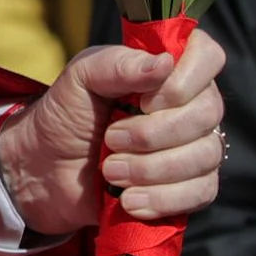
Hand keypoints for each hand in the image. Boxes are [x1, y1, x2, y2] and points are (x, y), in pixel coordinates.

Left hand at [0, 30, 227, 237]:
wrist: (47, 169)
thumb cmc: (67, 115)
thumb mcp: (81, 79)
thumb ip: (118, 65)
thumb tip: (165, 63)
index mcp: (169, 69)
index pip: (207, 56)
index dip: (183, 81)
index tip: (145, 100)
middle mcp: (191, 104)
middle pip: (207, 113)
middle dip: (153, 133)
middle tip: (110, 139)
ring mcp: (196, 146)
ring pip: (205, 156)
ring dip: (151, 169)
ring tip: (110, 171)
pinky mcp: (191, 186)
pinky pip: (202, 192)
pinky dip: (163, 199)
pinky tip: (129, 200)